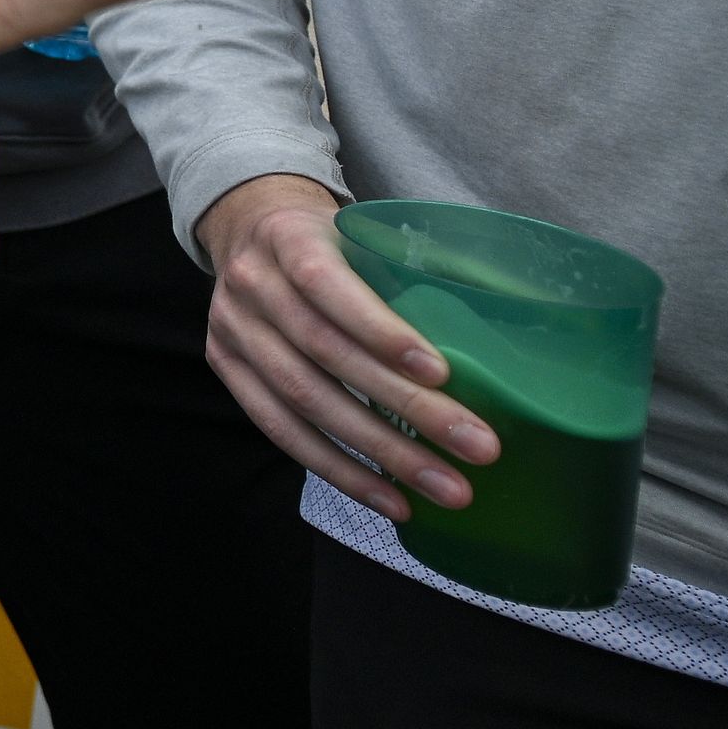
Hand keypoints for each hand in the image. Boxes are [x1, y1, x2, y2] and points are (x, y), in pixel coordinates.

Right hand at [199, 173, 496, 520]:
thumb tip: (500, 326)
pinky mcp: (227, 369)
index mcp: (286, 238)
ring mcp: (232, 331)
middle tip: (478, 447)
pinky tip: (391, 499)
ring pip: (304, 403)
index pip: (325, 285)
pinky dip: (340, 470)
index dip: (379, 330)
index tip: (442, 373)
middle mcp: (251, 286)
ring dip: (380, 454)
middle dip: (405, 408)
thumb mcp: (361, 231)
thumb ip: (408, 269)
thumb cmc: (330, 239)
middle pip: (324, 355)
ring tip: (445, 488)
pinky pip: (281, 432)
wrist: (247, 229)